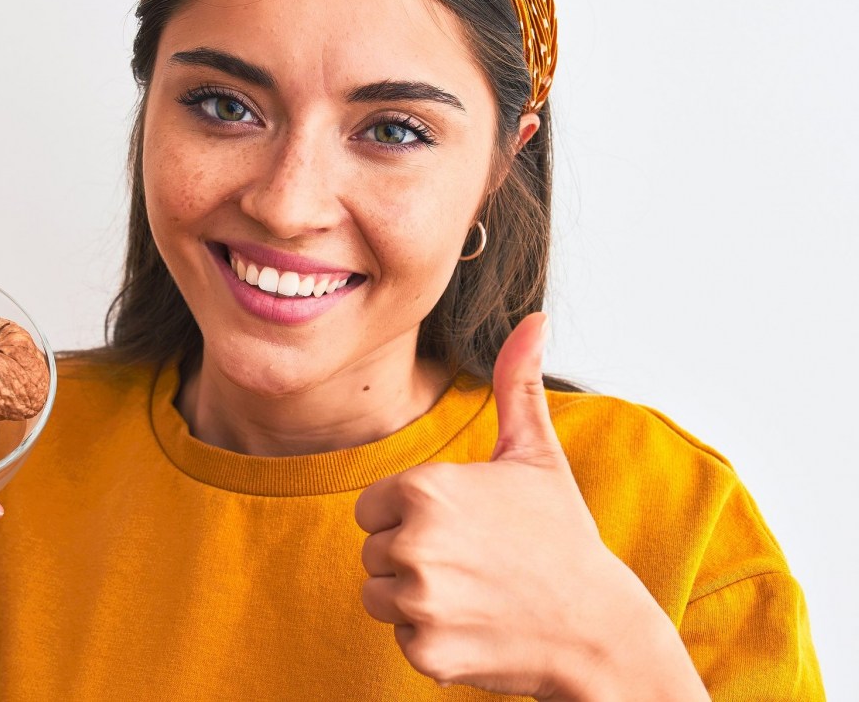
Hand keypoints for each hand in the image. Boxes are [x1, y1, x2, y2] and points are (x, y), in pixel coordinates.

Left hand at [355, 313, 699, 699]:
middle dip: (411, 558)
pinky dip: (432, 640)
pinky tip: (476, 627)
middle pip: (373, 552)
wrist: (598, 629)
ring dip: (415, 600)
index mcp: (423, 488)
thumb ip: (517, 384)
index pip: (372, 508)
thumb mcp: (536, 454)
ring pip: (379, 596)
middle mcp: (414, 543)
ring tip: (472, 593)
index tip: (460, 527)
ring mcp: (420, 601)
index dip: (410, 518)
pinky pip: (401, 638)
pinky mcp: (425, 652)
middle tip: (473, 562)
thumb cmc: (561, 536)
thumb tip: (534, 318)